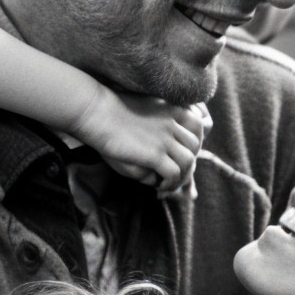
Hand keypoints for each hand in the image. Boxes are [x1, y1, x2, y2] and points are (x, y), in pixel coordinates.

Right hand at [73, 87, 207, 194]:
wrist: (97, 113)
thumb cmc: (112, 110)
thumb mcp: (143, 109)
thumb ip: (159, 118)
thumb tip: (169, 132)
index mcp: (172, 108)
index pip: (197, 126)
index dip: (193, 144)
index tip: (180, 155)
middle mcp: (173, 122)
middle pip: (194, 146)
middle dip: (188, 162)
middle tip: (174, 173)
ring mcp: (166, 138)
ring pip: (188, 162)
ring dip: (181, 176)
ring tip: (167, 184)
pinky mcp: (155, 154)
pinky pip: (174, 174)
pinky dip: (169, 183)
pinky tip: (159, 187)